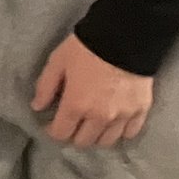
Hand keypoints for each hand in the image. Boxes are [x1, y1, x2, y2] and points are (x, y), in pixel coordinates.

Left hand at [31, 33, 153, 147]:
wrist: (125, 37)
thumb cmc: (86, 48)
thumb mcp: (57, 62)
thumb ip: (46, 87)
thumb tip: (37, 106)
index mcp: (76, 105)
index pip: (61, 133)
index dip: (53, 131)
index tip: (52, 124)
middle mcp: (99, 117)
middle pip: (84, 141)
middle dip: (74, 135)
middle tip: (73, 123)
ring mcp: (122, 116)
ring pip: (107, 141)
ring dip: (97, 136)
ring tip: (93, 124)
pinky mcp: (141, 110)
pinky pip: (130, 132)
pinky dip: (121, 131)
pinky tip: (115, 122)